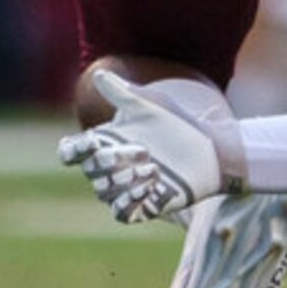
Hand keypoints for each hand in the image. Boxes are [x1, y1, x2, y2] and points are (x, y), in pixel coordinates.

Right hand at [57, 68, 239, 221]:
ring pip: (104, 192)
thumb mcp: (151, 106)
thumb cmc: (180, 125)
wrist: (214, 149)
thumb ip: (123, 92)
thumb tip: (99, 73)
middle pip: (91, 170)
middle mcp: (112, 168)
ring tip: (153, 169)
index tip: (91, 142)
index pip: (71, 152)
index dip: (73, 150)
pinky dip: (130, 202)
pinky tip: (150, 187)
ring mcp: (125, 188)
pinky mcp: (144, 205)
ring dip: (125, 180)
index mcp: (107, 144)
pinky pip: (122, 213)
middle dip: (112, 161)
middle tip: (144, 151)